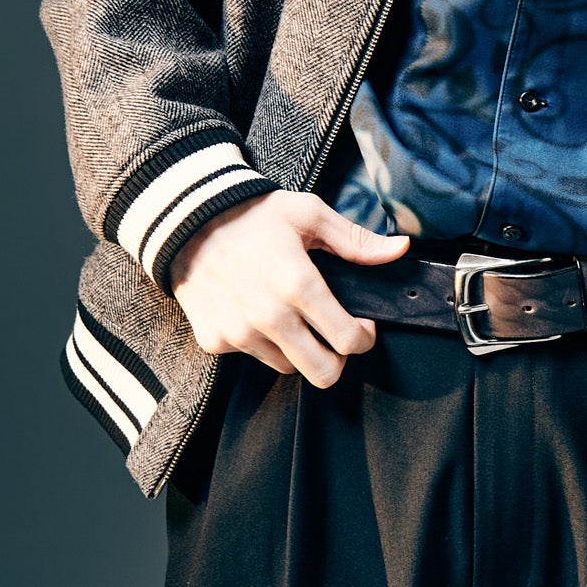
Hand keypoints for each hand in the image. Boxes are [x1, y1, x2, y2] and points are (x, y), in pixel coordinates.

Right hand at [169, 188, 410, 385]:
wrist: (187, 218)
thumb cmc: (253, 213)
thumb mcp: (310, 214)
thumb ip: (356, 240)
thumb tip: (400, 249)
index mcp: (299, 284)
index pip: (349, 339)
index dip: (365, 337)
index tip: (362, 325)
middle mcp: (269, 316)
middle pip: (324, 372)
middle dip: (340, 359)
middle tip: (337, 336)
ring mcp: (239, 333)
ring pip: (289, 367)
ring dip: (300, 350)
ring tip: (295, 318)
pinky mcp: (215, 340)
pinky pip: (253, 357)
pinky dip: (264, 343)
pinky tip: (261, 314)